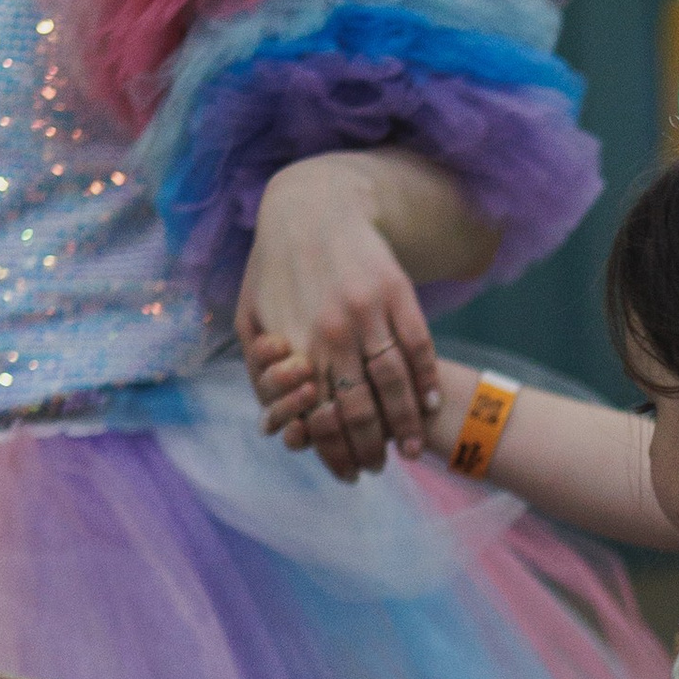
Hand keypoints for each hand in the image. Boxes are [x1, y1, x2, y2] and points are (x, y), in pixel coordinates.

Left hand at [238, 153, 457, 474]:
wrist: (311, 207)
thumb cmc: (274, 268)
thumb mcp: (249, 316)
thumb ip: (257, 370)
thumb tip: (271, 421)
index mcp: (295, 345)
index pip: (320, 415)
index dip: (336, 451)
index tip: (350, 471)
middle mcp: (333, 333)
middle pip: (360, 407)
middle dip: (372, 446)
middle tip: (380, 467)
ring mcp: (369, 313)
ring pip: (394, 383)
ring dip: (405, 423)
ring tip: (410, 448)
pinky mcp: (398, 294)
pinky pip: (419, 347)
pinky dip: (426, 380)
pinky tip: (429, 403)